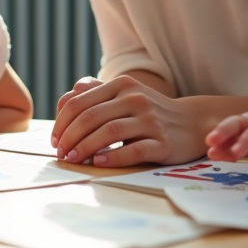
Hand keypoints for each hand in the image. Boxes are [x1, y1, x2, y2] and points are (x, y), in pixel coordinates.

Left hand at [52, 75, 199, 165]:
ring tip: (73, 160)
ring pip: (109, 132)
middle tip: (61, 154)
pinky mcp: (163, 142)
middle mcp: (135, 98)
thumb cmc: (148, 112)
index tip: (55, 140)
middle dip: (69, 137)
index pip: (78, 102)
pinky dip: (112, 157)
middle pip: (90, 117)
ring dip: (85, 148)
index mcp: (121, 85)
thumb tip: (61, 104)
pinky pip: (133, 150)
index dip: (61, 123)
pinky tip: (98, 163)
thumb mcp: (123, 95)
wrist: (192, 123)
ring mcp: (150, 119)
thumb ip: (93, 95)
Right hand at [205, 105, 247, 162]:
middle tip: (210, 142)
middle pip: (237, 123)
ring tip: (210, 153)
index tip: (237, 153)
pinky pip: (235, 143)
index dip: (246, 140)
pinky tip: (216, 157)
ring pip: (232, 132)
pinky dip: (226, 149)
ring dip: (221, 141)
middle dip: (224, 132)